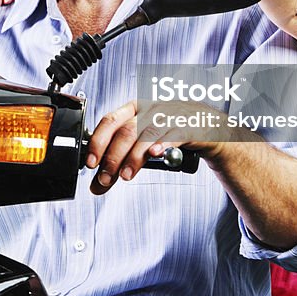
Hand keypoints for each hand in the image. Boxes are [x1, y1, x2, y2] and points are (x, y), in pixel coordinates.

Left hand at [85, 99, 230, 194]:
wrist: (206, 126)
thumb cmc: (168, 132)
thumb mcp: (140, 144)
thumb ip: (118, 164)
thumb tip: (96, 185)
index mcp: (133, 109)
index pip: (109, 121)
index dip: (98, 142)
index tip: (90, 163)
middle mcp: (149, 109)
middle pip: (126, 130)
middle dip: (114, 156)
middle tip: (106, 178)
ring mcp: (169, 116)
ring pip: (147, 134)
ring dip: (134, 157)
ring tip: (126, 176)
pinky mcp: (188, 126)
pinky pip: (173, 134)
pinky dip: (163, 145)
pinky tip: (155, 155)